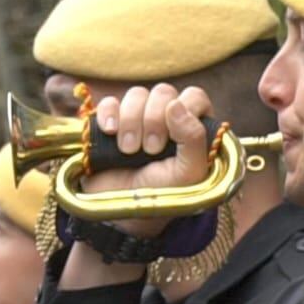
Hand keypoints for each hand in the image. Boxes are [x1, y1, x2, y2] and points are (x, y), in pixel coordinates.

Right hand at [84, 84, 214, 236]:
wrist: (123, 212)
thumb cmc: (163, 194)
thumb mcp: (189, 173)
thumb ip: (194, 138)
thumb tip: (176, 104)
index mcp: (191, 127)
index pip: (193, 97)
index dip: (184, 110)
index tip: (174, 137)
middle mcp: (166, 118)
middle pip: (163, 92)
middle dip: (155, 119)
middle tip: (151, 150)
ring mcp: (137, 118)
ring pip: (136, 94)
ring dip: (132, 121)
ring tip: (130, 151)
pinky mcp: (111, 122)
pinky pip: (109, 102)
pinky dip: (109, 114)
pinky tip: (110, 133)